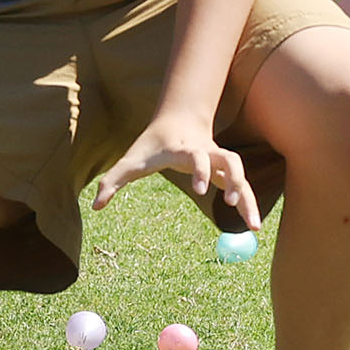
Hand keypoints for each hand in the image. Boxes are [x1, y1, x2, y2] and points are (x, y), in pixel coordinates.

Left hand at [90, 106, 258, 227]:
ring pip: (241, 174)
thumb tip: (96, 207)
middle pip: (228, 160)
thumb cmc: (151, 145)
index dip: (200, 169)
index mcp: (185, 148)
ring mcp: (218, 160)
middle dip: (233, 178)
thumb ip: (113, 181)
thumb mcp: (131, 160)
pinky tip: (253, 227)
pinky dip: (249, 205)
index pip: (197, 155)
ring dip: (248, 197)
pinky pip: (241, 188)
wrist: (177, 122)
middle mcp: (207, 151)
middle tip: (231, 201)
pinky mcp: (224, 172)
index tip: (199, 190)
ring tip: (254, 227)